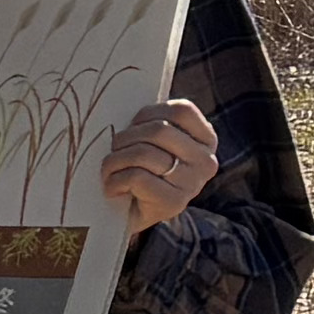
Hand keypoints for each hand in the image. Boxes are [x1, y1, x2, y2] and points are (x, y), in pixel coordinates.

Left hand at [96, 96, 217, 235]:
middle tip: (113, 150)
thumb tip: (125, 98)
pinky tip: (113, 188)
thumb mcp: (153, 143)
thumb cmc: (141, 171)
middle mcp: (205, 160)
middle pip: (158, 131)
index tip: (132, 126)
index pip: (182, 110)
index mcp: (205, 139)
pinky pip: (137, 177)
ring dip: (114, 160)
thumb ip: (153, 123)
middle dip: (125, 138)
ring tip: (108, 170)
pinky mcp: (174, 203)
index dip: (149, 113)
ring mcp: (193, 183)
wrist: (134, 216)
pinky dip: (115, 181)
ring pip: (144, 153)